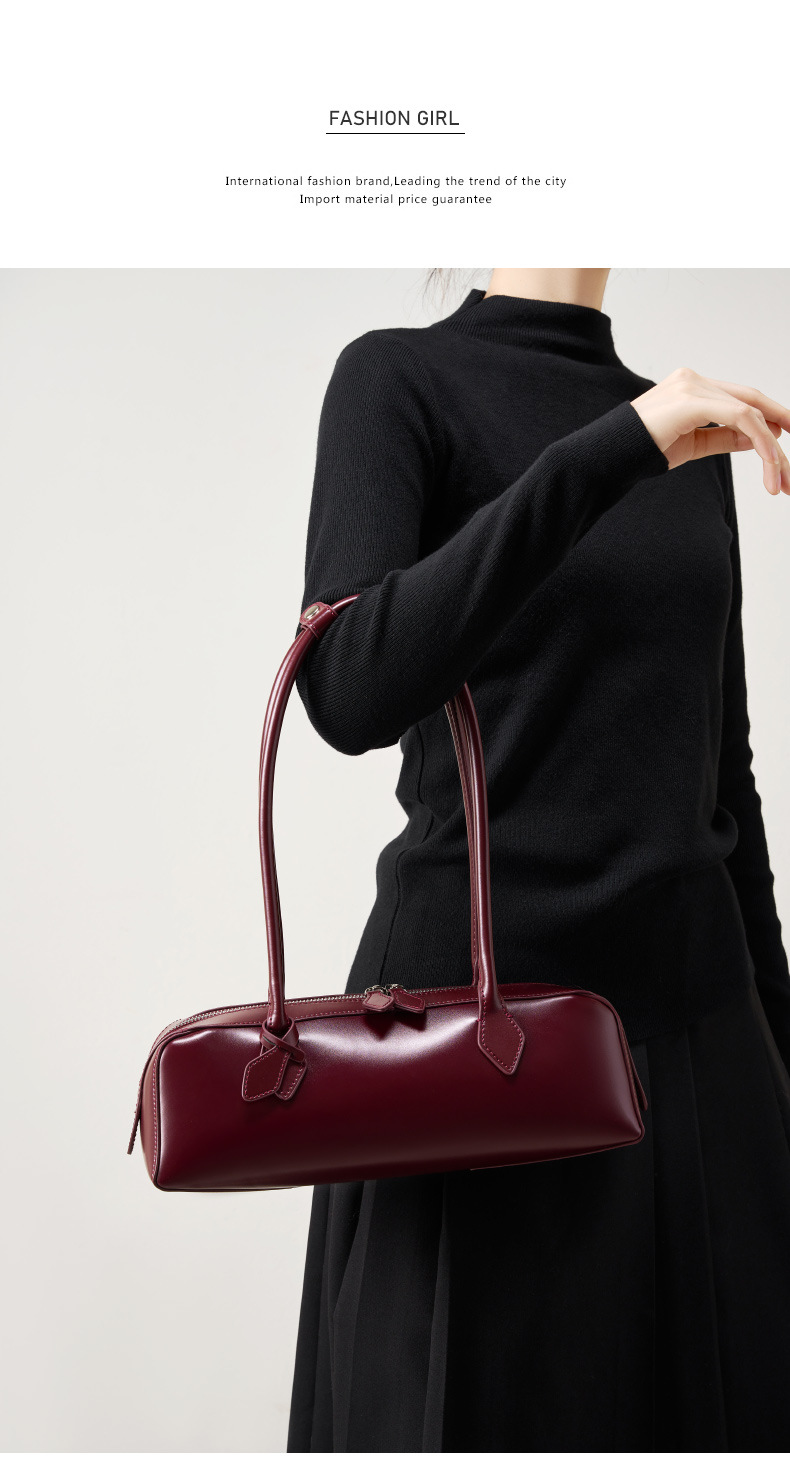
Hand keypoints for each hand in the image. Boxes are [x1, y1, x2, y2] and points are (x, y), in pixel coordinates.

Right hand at [631, 367, 789, 494]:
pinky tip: (769, 461)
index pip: (743, 398)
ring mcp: (693, 385)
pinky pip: (739, 417)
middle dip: (781, 427)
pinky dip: (759, 440)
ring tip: (781, 479)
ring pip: (750, 412)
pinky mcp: (691, 399)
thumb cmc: (644, 451)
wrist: (609, 456)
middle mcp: (695, 379)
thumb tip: (759, 438)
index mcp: (693, 387)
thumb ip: (725, 436)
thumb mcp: (694, 444)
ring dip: (772, 449)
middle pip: (752, 401)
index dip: (772, 415)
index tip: (789, 437)